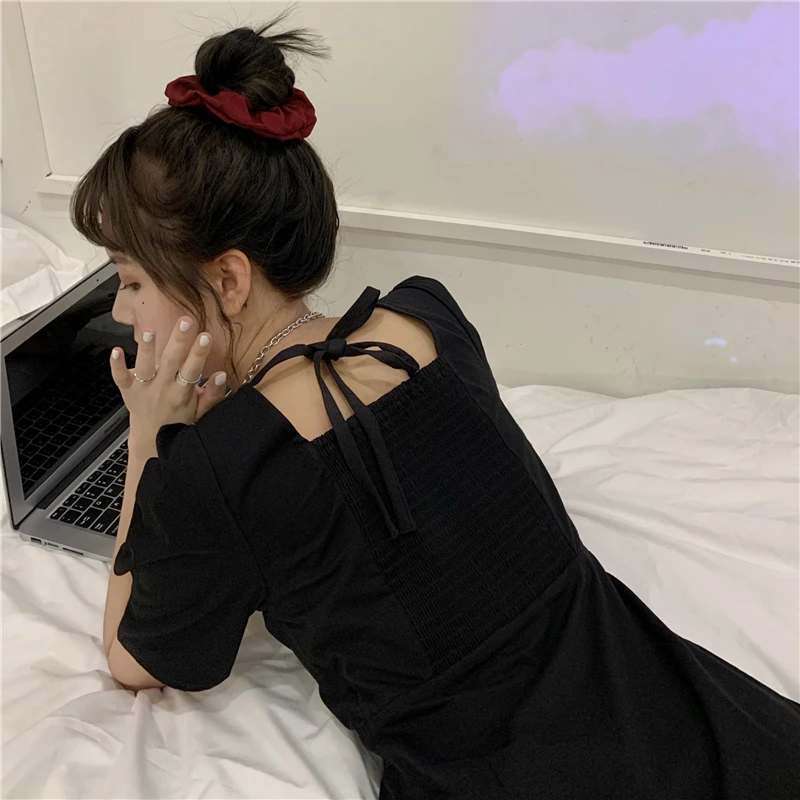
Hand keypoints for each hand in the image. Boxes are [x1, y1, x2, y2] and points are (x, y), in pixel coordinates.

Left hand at [110, 317, 226, 452]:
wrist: (151, 440)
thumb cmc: (178, 422)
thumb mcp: (201, 412)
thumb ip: (213, 394)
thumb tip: (221, 375)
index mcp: (181, 394)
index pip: (192, 370)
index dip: (199, 353)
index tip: (205, 337)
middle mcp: (162, 389)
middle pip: (171, 361)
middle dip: (179, 340)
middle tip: (186, 322)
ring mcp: (143, 389)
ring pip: (145, 367)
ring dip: (147, 349)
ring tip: (150, 332)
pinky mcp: (128, 389)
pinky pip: (119, 377)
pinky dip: (117, 365)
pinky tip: (116, 350)